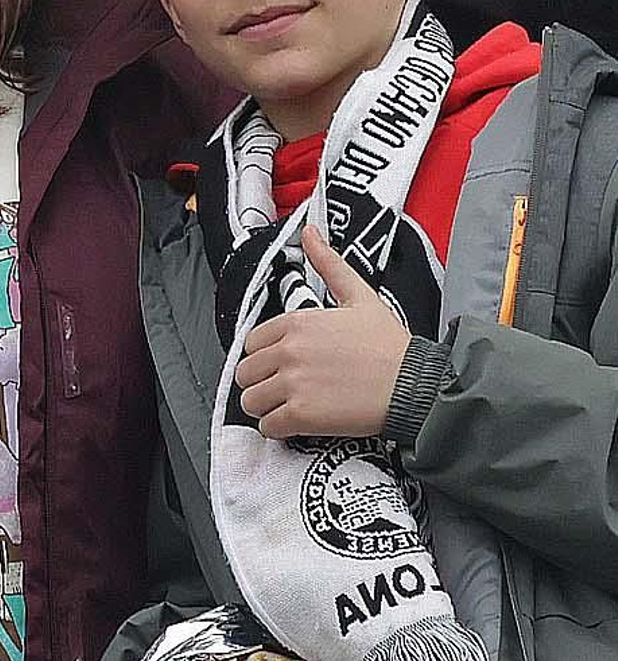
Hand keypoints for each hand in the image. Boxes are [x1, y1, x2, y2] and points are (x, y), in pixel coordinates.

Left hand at [234, 224, 411, 440]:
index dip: (267, 357)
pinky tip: (300, 424)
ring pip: (250, 402)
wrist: (415, 385)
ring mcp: (292, 383)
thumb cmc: (390, 345)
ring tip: (292, 407)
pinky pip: (268, 427)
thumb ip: (328, 264)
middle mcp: (288, 350)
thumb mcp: (359, 296)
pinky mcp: (301, 415)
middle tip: (289, 390)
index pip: (251, 344)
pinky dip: (279, 430)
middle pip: (245, 373)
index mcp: (296, 322)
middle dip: (263, 383)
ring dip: (267, 408)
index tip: (286, 366)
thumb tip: (310, 230)